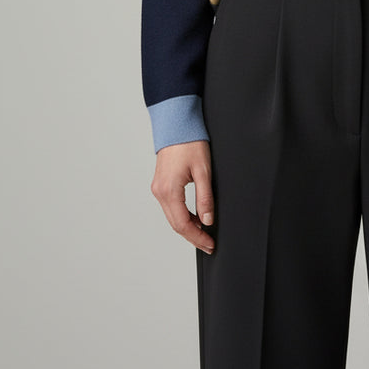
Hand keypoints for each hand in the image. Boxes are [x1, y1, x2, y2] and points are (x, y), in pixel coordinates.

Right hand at [151, 139, 215, 253]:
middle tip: (209, 244)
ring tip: (204, 233)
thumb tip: (207, 220)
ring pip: (172, 216)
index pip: (183, 224)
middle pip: (175, 224)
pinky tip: (194, 217)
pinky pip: (170, 206)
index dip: (197, 237)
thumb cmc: (190, 143)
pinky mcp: (160, 184)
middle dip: (192, 236)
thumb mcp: (203, 171)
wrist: (176, 124)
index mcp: (169, 191)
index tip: (210, 244)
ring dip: (187, 226)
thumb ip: (205, 198)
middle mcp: (160, 192)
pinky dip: (182, 215)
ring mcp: (158, 188)